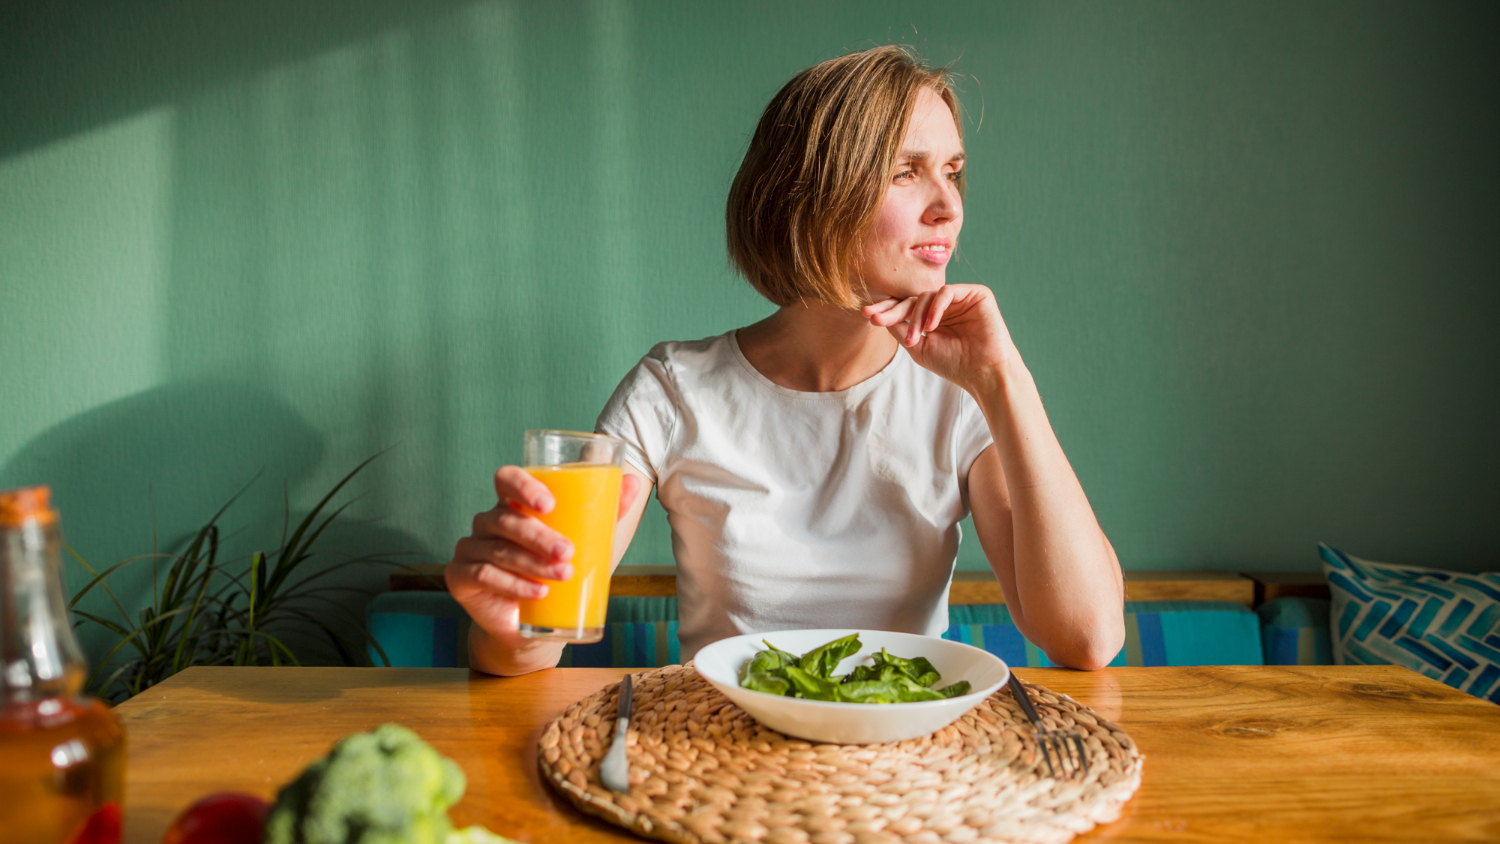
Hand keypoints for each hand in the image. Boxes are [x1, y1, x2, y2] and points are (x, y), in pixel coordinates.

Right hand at [446, 466, 641, 646]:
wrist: (535, 624)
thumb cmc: (558, 570)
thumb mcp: (586, 541)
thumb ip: (606, 510)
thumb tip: (635, 482)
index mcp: (513, 504)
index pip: (507, 478)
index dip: (524, 485)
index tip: (550, 505)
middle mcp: (487, 522)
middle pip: (506, 519)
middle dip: (539, 536)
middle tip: (567, 552)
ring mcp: (470, 548)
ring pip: (498, 550)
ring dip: (532, 563)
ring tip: (563, 575)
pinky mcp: (460, 577)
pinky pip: (484, 575)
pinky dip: (513, 585)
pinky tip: (538, 593)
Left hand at [862, 283, 1014, 392]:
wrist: (984, 373)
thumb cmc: (955, 364)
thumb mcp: (918, 347)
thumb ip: (900, 329)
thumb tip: (878, 314)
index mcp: (933, 318)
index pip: (906, 307)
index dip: (887, 310)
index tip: (867, 315)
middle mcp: (946, 306)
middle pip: (913, 299)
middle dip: (893, 309)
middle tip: (876, 318)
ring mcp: (961, 299)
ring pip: (927, 295)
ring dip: (916, 316)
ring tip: (916, 337)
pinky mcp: (976, 294)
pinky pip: (946, 292)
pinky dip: (935, 308)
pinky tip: (931, 326)